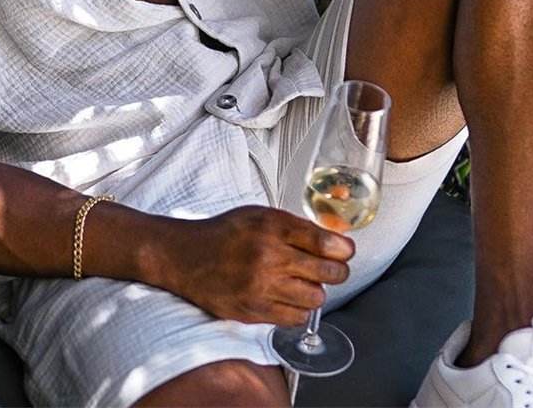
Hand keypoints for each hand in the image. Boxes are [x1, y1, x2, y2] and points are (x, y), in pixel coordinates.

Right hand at [162, 205, 355, 326]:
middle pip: (327, 272)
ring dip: (316, 290)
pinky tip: (289, 296)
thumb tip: (332, 240)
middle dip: (337, 270)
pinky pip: (296, 318)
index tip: (346, 251)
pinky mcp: (253, 312)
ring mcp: (261, 287)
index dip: (343, 249)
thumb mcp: (260, 215)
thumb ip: (295, 226)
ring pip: (316, 298)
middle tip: (333, 268)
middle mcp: (268, 256)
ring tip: (304, 282)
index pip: (325, 242)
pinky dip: (298, 308)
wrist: (186, 257)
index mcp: (272, 227)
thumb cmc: (225, 233)